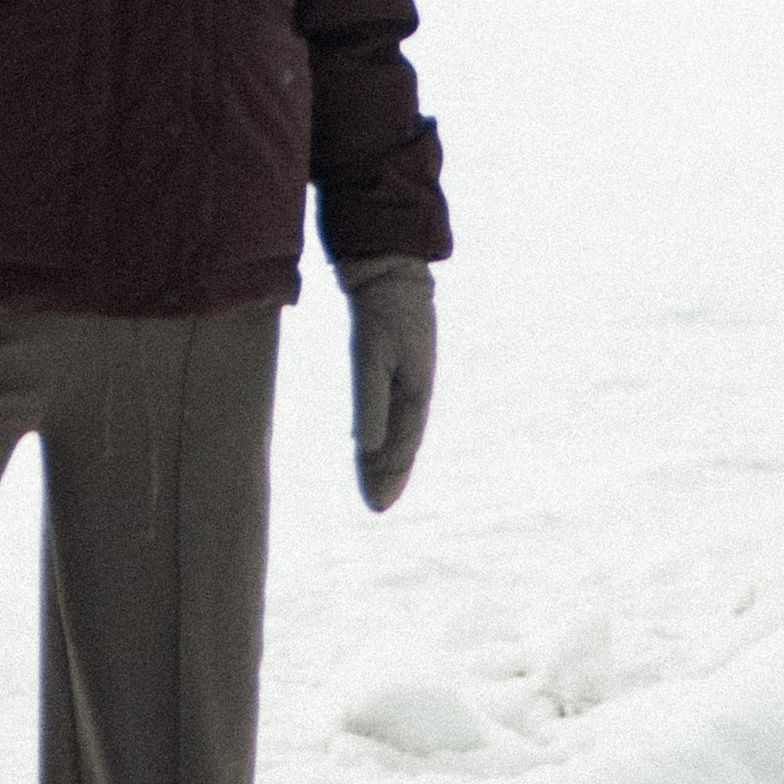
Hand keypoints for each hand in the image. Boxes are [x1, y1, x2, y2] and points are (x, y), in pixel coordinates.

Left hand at [341, 257, 436, 513]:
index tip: (377, 505)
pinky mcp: (393, 369)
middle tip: (375, 508)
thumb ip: (371, 402)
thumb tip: (367, 447)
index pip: (402, 446)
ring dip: (386, 461)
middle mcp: (414, 392)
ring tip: (374, 491)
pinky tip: (374, 449)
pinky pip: (390, 413)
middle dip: (390, 476)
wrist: (389, 274)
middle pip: (402, 444)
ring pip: (396, 431)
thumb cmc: (383, 314)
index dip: (390, 476)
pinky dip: (383, 435)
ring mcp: (406, 381)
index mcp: (415, 393)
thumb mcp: (372, 357)